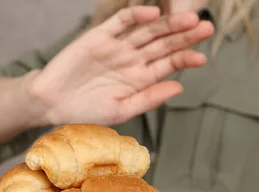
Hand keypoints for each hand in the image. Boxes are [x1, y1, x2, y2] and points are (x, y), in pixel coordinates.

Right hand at [29, 6, 213, 125]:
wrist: (52, 103)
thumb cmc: (86, 111)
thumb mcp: (122, 109)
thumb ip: (150, 98)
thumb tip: (180, 87)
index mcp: (140, 78)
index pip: (168, 64)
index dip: (185, 59)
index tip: (202, 58)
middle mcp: (132, 59)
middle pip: (163, 44)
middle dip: (185, 36)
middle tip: (206, 27)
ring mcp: (118, 46)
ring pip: (147, 31)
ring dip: (167, 24)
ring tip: (189, 19)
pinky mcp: (100, 36)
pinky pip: (121, 22)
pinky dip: (136, 16)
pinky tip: (152, 13)